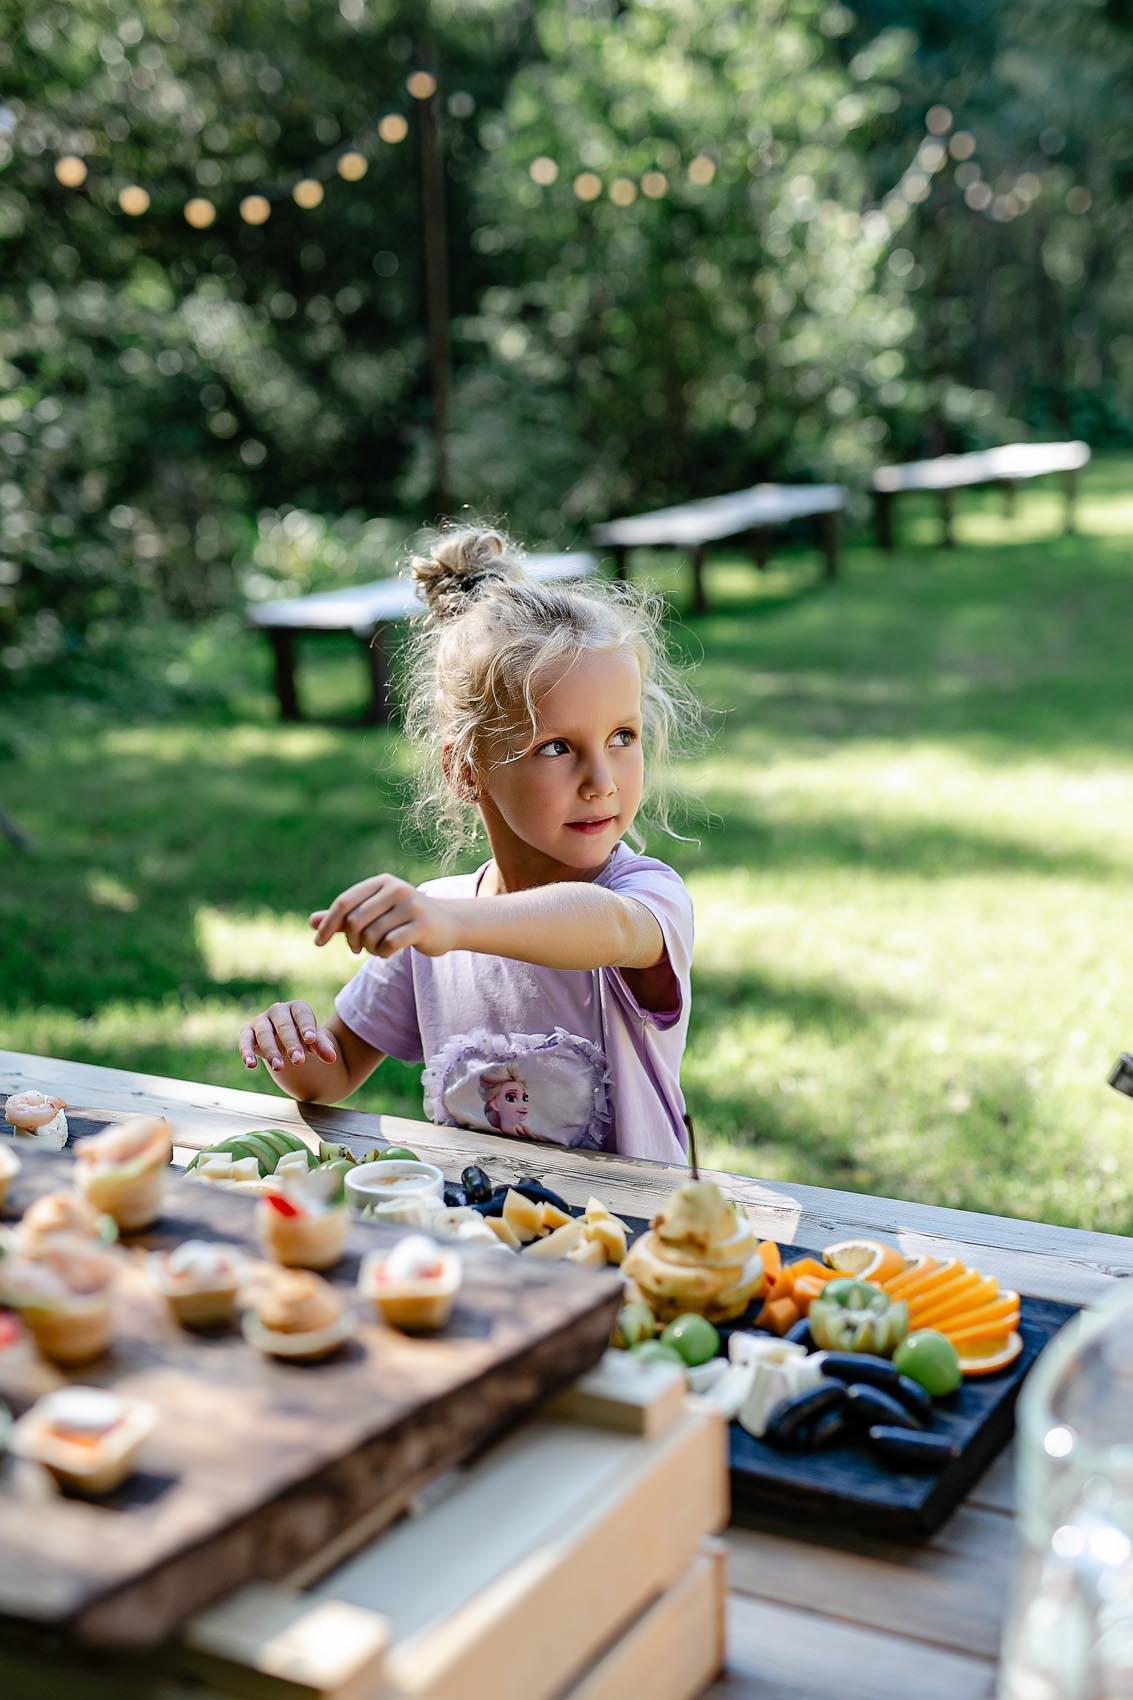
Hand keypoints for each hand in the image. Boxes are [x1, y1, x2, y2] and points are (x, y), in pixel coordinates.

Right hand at [238, 1001, 338, 1073]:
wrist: (287, 1039)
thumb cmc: (303, 1037)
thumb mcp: (314, 1041)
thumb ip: (322, 1047)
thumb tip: (331, 1058)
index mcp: (297, 1007)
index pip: (302, 1014)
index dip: (306, 1027)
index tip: (311, 1040)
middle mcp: (278, 1010)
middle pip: (283, 1025)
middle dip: (291, 1044)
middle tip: (299, 1061)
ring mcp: (261, 1020)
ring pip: (264, 1033)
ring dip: (271, 1051)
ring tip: (279, 1068)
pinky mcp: (248, 1032)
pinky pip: (245, 1040)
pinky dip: (246, 1051)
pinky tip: (251, 1065)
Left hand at [310, 874, 461, 959]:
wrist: (447, 924)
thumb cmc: (404, 919)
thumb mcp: (374, 914)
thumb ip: (344, 918)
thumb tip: (312, 922)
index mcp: (381, 882)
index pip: (344, 902)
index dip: (328, 924)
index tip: (318, 943)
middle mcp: (396, 889)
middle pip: (355, 920)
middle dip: (351, 940)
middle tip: (358, 948)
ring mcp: (411, 905)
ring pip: (372, 935)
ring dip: (370, 949)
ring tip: (378, 948)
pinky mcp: (422, 924)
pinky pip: (389, 944)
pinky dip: (384, 954)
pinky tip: (389, 952)